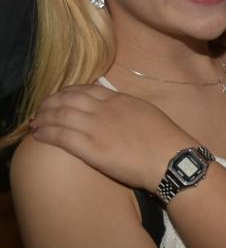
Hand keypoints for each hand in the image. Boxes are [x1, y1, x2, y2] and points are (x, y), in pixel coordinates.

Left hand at [30, 85, 197, 191]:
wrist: (170, 157)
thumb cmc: (165, 139)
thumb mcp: (147, 113)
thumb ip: (127, 109)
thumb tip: (117, 109)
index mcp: (119, 100)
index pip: (86, 90)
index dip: (68, 93)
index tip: (60, 98)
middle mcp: (105, 109)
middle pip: (68, 99)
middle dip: (51, 103)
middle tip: (41, 109)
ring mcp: (97, 127)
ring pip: (60, 115)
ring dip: (43, 117)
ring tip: (35, 122)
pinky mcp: (91, 148)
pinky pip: (61, 136)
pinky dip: (46, 133)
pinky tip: (38, 135)